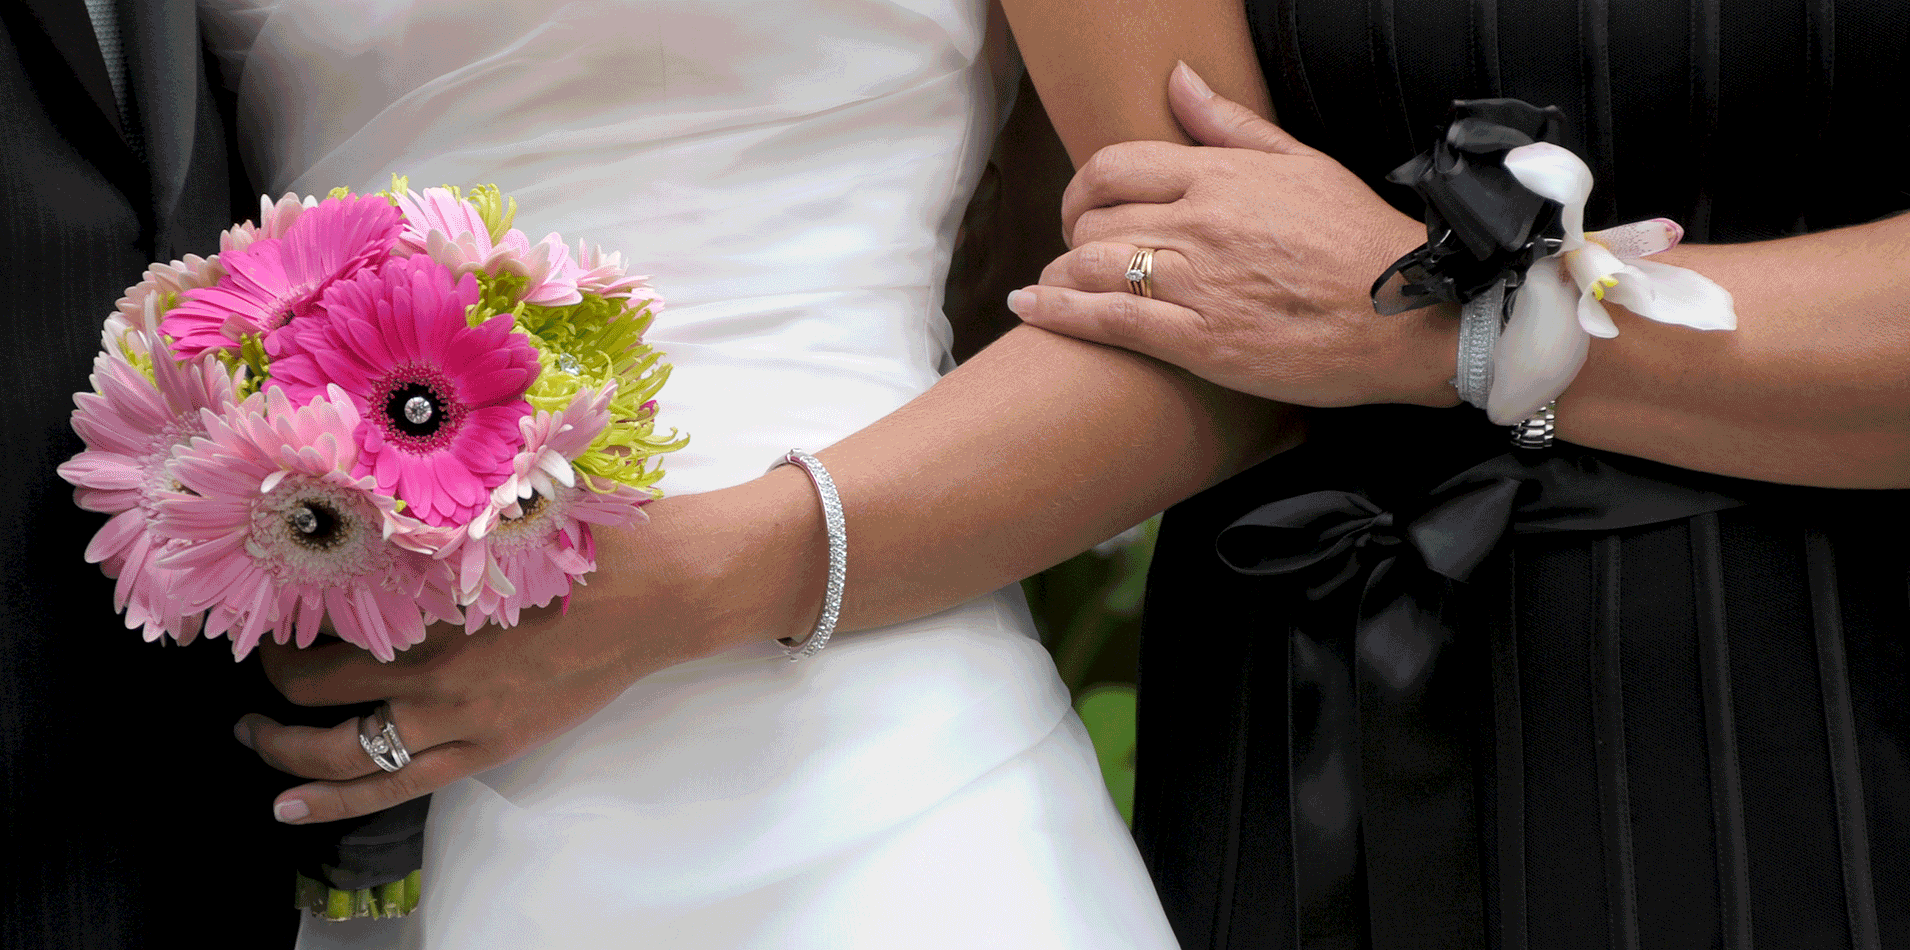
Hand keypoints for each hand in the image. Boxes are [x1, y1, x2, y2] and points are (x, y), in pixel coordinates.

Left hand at [237, 476, 823, 823]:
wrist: (666, 589)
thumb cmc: (594, 535)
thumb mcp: (509, 500)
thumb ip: (442, 504)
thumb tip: (371, 480)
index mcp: (435, 591)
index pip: (324, 609)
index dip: (279, 607)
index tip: (265, 596)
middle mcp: (436, 659)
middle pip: (319, 682)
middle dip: (274, 676)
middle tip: (257, 662)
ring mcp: (461, 712)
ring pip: (345, 749)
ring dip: (285, 744)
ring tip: (252, 736)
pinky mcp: (488, 745)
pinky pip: (395, 785)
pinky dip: (335, 798)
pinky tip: (290, 803)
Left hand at [1008, 61, 1457, 407]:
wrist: (1411, 317)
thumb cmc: (1360, 242)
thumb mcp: (1302, 164)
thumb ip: (1230, 126)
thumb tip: (1178, 82)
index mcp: (1222, 178)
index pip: (1116, 166)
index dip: (1081, 187)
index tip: (1080, 207)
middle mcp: (1202, 225)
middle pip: (1094, 219)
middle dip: (1072, 237)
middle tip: (1074, 254)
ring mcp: (1198, 284)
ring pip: (1092, 266)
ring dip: (1059, 276)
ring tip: (1051, 287)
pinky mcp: (1201, 342)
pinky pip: (1109, 321)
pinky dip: (1058, 312)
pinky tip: (1030, 309)